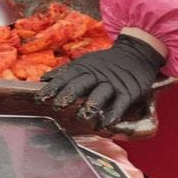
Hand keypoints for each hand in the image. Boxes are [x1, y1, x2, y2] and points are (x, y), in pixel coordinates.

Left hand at [37, 34, 164, 130]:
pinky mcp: (127, 92)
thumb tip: (43, 79)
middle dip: (69, 94)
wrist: (136, 53)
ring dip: (91, 105)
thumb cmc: (105, 63)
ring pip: (101, 93)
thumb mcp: (85, 62)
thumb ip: (66, 72)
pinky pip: (120, 104)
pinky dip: (113, 114)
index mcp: (84, 67)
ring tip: (82, 117)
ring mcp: (113, 83)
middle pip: (81, 84)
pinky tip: (105, 124)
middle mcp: (97, 75)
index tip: (40, 98)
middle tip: (57, 106)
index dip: (54, 87)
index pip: (66, 77)